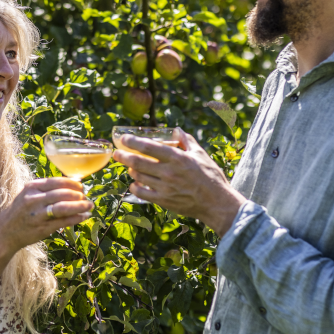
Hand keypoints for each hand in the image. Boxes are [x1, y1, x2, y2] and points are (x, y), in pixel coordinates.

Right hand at [0, 177, 92, 251]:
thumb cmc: (20, 212)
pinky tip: (83, 216)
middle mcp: (34, 199)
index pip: (56, 181)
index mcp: (31, 188)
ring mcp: (38, 214)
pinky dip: (76, 218)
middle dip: (77, 195)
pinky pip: (63, 221)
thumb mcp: (28, 195)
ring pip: (64, 207)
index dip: (71, 183)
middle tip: (86, 196)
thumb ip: (46, 190)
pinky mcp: (43, 228)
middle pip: (61, 194)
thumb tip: (71, 185)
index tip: (81, 185)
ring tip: (89, 206)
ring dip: (80, 206)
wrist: (5, 232)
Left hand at [112, 128, 246, 236]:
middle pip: (138, 162)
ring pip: (138, 176)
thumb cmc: (210, 177)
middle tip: (117, 153)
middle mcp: (169, 172)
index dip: (133, 142)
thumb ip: (186, 141)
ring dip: (131, 170)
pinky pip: (142, 193)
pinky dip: (135, 186)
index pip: (149, 147)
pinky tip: (135, 183)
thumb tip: (176, 130)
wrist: (216, 203)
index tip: (124, 138)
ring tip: (130, 166)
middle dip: (123, 156)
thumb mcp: (200, 155)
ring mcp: (165, 187)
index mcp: (177, 158)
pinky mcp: (163, 200)